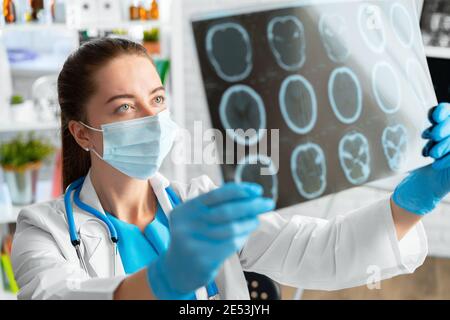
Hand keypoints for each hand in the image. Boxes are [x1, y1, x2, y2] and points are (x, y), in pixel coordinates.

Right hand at [146, 182, 274, 298]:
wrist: (176, 271)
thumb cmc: (192, 239)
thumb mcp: (195, 219)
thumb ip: (215, 208)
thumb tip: (249, 197)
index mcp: (185, 210)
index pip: (215, 195)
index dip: (238, 191)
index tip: (257, 190)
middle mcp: (187, 225)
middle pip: (226, 211)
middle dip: (250, 205)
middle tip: (267, 203)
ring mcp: (194, 243)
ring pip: (231, 228)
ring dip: (249, 222)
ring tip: (256, 220)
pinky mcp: (203, 259)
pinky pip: (231, 244)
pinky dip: (242, 237)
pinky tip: (246, 233)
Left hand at [392, 102, 449, 214]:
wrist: (421, 186)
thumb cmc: (413, 162)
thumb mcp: (409, 145)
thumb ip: (409, 132)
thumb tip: (393, 118)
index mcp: (440, 125)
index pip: (446, 110)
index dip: (443, 111)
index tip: (433, 117)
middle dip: (445, 127)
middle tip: (433, 135)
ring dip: (445, 145)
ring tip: (432, 154)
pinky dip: (448, 159)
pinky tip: (436, 165)